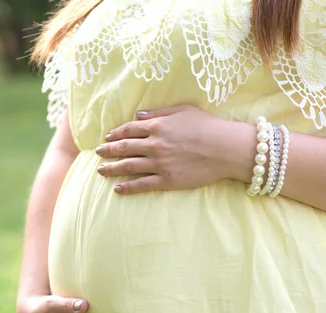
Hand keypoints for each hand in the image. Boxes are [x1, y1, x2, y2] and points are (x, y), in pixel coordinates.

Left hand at [95, 105, 255, 193]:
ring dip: (112, 168)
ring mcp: (160, 164)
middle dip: (108, 150)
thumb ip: (159, 111)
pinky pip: (142, 184)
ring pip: (129, 166)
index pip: (129, 129)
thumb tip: (138, 115)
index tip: (107, 136)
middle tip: (98, 153)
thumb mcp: (184, 110)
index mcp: (158, 126)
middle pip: (124, 147)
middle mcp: (154, 144)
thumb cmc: (209, 126)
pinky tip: (118, 188)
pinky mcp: (167, 180)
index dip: (115, 133)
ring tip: (101, 170)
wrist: (227, 149)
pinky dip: (128, 187)